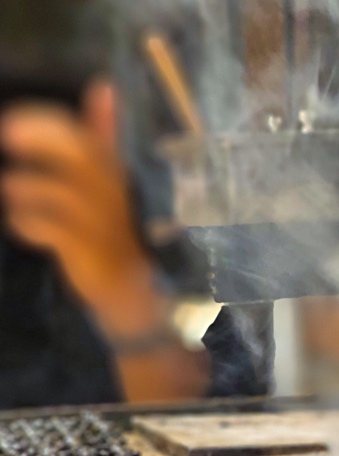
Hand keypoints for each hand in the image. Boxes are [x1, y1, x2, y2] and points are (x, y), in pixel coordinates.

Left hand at [1, 82, 160, 339]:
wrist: (130, 289)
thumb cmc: (111, 228)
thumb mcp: (109, 178)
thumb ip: (103, 135)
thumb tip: (105, 87)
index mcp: (115, 172)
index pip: (85, 138)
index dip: (48, 124)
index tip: (13, 121)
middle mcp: (113, 194)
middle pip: (81, 158)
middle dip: (42, 142)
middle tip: (7, 136)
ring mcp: (102, 225)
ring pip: (64, 195)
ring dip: (29, 187)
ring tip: (11, 189)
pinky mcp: (90, 253)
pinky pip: (56, 232)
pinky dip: (31, 224)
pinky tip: (22, 224)